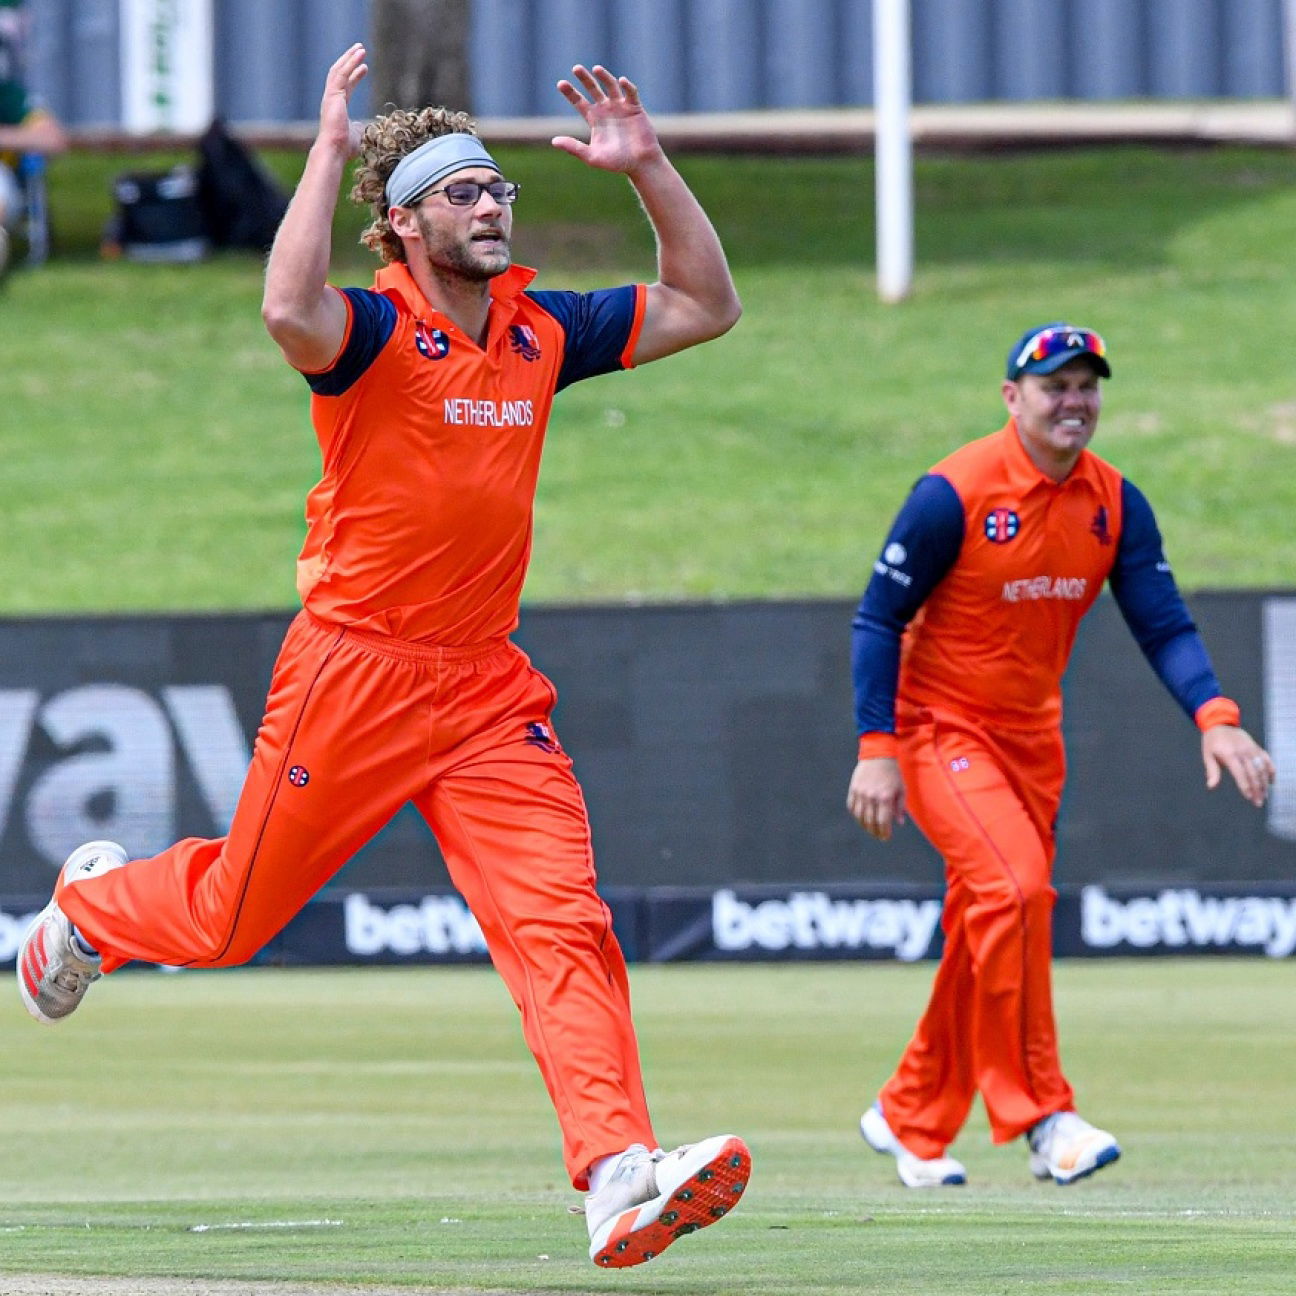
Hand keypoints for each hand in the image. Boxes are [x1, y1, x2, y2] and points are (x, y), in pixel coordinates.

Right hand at [318, 43, 367, 157]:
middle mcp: (332, 99)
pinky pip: (342, 74)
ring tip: (360, 48)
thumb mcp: (357, 134)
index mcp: (337, 107)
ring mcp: (330, 96)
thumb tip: (365, 127)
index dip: (355, 76)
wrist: (334, 150)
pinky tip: (359, 55)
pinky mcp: (332, 94)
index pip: (346, 86)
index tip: (364, 68)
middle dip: (350, 61)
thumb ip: (360, 127)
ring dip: (350, 58)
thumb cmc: (345, 148)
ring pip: (339, 70)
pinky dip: (350, 62)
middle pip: (340, 74)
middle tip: (360, 50)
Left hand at [551, 65, 664, 175]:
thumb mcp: (592, 157)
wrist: (640, 164)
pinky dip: (627, 86)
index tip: (560, 83)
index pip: (579, 102)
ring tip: (596, 69)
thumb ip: (574, 148)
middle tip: (576, 68)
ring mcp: (621, 107)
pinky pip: (630, 93)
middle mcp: (606, 110)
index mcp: (594, 119)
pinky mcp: (635, 108)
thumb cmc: (617, 163)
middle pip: (593, 89)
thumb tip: (554, 141)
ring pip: (611, 86)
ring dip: (604, 76)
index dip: (570, 92)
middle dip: (585, 78)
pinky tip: (622, 81)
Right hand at [846, 758, 906, 841]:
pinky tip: (861, 819)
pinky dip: (856, 815)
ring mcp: (860, 793)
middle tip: (879, 836)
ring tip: (870, 829)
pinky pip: (852, 807)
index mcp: (885, 797)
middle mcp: (871, 797)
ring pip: (859, 816)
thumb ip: (899, 807)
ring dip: (865, 826)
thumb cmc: (892, 774)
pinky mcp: (853, 789)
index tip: (886, 837)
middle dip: (875, 832)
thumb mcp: (901, 789)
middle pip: (870, 822)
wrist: (878, 756)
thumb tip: (899, 823)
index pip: (882, 822)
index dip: (884, 832)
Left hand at [1202, 724, 1274, 807]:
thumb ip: (1212, 771)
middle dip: (1257, 789)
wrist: (1221, 724)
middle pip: (1253, 773)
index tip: (1249, 798)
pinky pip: (1267, 759)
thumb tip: (1211, 786)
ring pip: (1262, 768)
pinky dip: (1271, 770)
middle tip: (1258, 802)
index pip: (1240, 773)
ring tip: (1264, 795)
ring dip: (1264, 783)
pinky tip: (1271, 782)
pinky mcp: (1256, 747)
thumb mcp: (1207, 755)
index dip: (1245, 786)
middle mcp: (1243, 751)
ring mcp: (1251, 749)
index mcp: (1229, 754)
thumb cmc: (1212, 742)